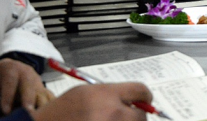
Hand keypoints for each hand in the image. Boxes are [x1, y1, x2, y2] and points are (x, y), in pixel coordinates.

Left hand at [0, 58, 53, 114]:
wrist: (11, 67)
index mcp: (12, 70)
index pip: (10, 81)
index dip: (8, 96)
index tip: (5, 110)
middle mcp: (27, 75)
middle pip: (29, 86)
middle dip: (29, 99)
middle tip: (28, 111)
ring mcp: (37, 83)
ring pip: (42, 92)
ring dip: (42, 105)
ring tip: (39, 115)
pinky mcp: (43, 91)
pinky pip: (50, 98)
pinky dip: (51, 106)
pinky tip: (49, 114)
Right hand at [31, 84, 151, 120]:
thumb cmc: (62, 112)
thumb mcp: (85, 93)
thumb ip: (110, 94)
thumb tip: (133, 101)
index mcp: (105, 95)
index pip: (140, 91)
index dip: (144, 96)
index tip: (145, 99)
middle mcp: (112, 113)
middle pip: (141, 116)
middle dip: (137, 116)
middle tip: (128, 116)